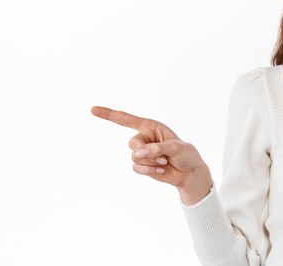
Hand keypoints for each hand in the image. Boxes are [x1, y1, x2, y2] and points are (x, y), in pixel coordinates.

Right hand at [91, 106, 212, 203]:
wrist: (189, 172)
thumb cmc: (186, 154)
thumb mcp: (176, 147)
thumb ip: (157, 148)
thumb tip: (138, 154)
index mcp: (151, 126)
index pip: (126, 119)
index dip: (109, 114)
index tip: (92, 110)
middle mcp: (144, 138)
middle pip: (132, 143)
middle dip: (146, 151)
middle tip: (163, 155)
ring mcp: (142, 152)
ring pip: (134, 157)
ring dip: (150, 162)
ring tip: (164, 162)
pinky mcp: (142, 165)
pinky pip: (136, 168)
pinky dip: (149, 171)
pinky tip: (160, 170)